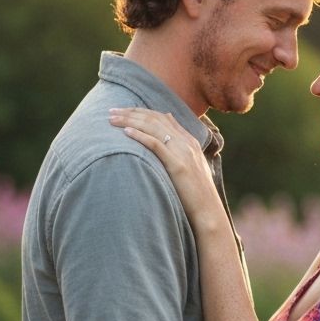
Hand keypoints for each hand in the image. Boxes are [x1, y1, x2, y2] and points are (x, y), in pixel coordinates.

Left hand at [109, 107, 222, 228]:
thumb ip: (181, 151)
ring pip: (153, 127)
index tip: (123, 111)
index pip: (162, 117)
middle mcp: (186, 142)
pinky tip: (126, 132)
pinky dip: (140, 136)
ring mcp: (183, 152)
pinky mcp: (178, 165)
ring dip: (130, 120)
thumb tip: (167, 136)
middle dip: (131, 112)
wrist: (208, 210)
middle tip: (111, 110)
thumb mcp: (191, 167)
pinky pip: (156, 145)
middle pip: (155, 119)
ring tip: (112, 118)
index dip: (141, 111)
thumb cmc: (196, 194)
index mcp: (190, 141)